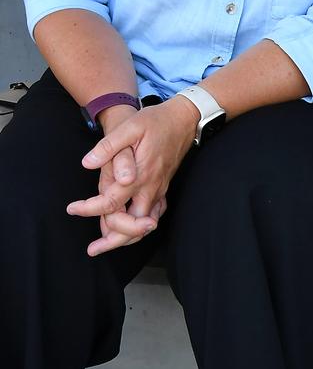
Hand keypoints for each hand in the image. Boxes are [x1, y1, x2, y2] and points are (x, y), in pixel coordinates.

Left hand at [67, 96, 198, 254]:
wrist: (185, 119)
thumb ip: (108, 146)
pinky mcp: (163, 188)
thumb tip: (87, 163)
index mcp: (139, 174)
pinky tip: (130, 231)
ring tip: (105, 245)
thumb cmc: (156, 121)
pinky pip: (153, 216)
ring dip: (126, 238)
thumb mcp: (130, 127)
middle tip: (92, 249)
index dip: (89, 209)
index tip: (72, 209)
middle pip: (132, 226)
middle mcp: (150, 187)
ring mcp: (159, 189)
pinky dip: (140, 228)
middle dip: (111, 240)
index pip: (112, 203)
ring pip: (144, 226)